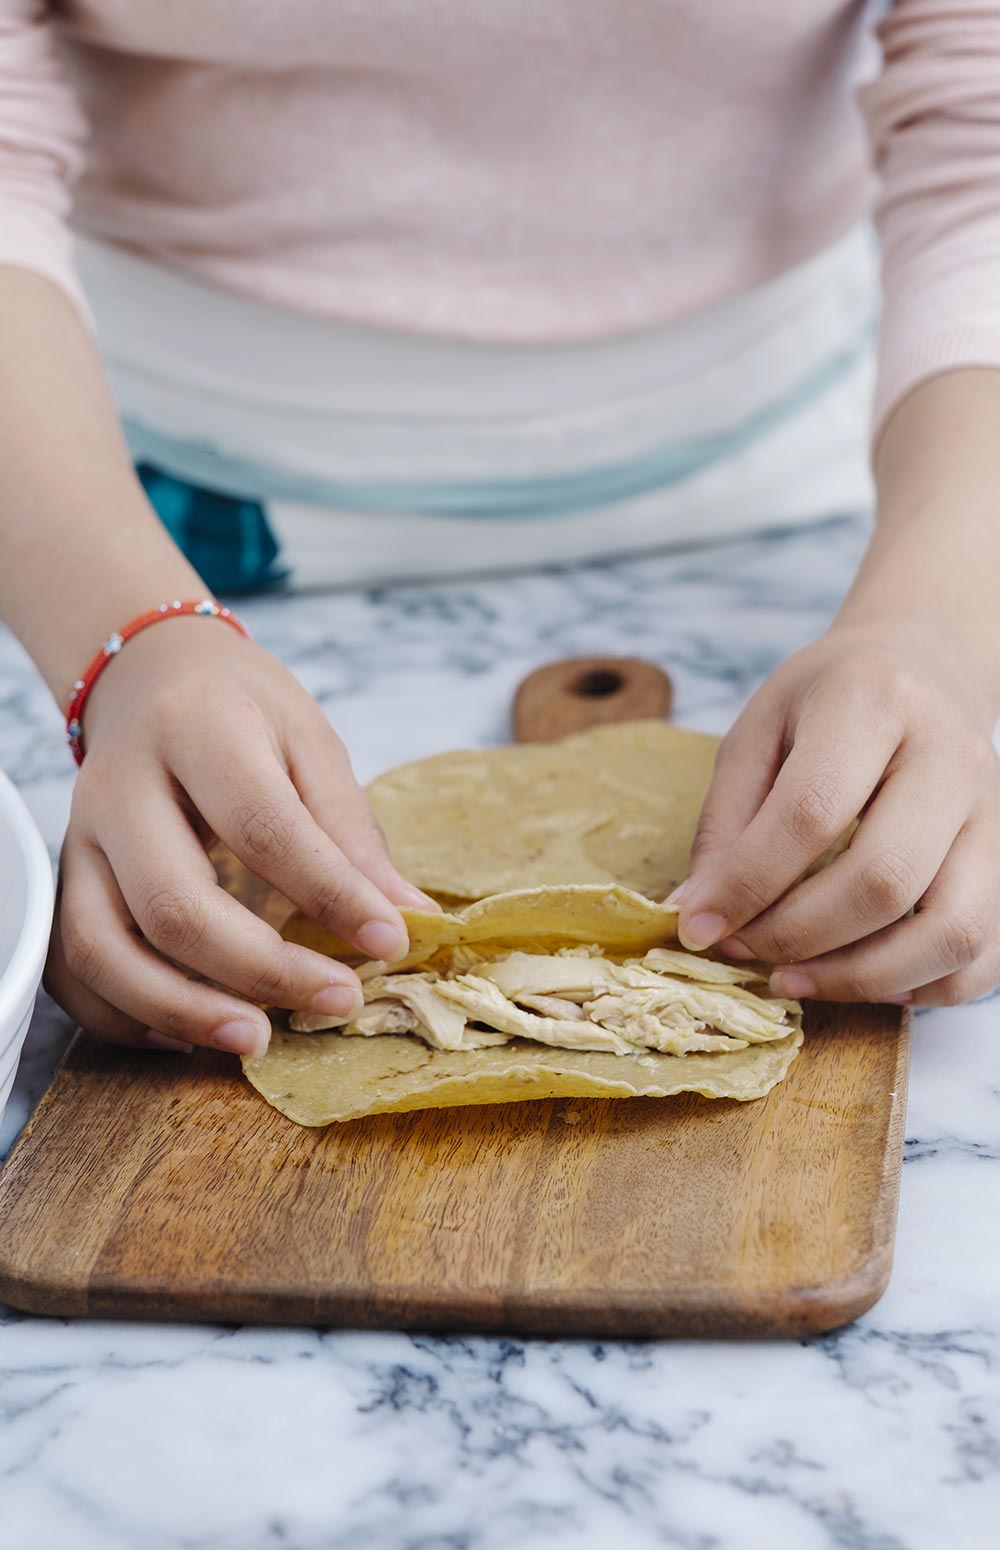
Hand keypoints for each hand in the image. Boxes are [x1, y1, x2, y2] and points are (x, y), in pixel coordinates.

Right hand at [44, 619, 435, 1054]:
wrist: (149, 675)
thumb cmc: (239, 709)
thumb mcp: (309, 740)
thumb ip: (350, 830)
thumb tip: (407, 918)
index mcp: (196, 732)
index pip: (262, 827)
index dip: (329, 893)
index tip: (389, 941)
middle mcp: (121, 787)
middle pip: (174, 902)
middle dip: (259, 969)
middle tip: (336, 1001)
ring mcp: (81, 838)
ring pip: (103, 946)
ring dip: (181, 1007)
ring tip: (256, 1038)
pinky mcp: (64, 877)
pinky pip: (69, 966)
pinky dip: (121, 1014)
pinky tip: (186, 1032)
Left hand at [673, 624, 999, 1005]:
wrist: (923, 670)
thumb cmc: (828, 704)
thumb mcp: (758, 732)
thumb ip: (726, 822)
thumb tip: (697, 914)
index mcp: (875, 703)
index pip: (813, 811)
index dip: (749, 882)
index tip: (699, 925)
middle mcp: (951, 758)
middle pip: (885, 878)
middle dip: (798, 935)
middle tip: (742, 948)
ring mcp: (995, 816)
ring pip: (950, 929)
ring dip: (860, 977)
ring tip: (792, 978)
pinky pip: (983, 956)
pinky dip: (920, 987)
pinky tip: (857, 978)